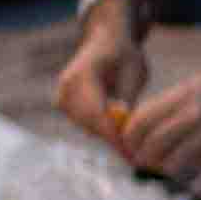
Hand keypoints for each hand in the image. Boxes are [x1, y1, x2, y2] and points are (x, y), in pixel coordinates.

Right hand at [53, 6, 151, 143]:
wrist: (105, 41)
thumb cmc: (124, 54)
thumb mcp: (134, 71)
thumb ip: (127, 97)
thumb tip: (123, 124)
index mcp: (82, 75)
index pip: (95, 113)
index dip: (113, 135)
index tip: (131, 153)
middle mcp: (66, 88)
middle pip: (89, 124)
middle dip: (114, 140)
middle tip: (138, 157)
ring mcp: (63, 97)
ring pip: (88, 128)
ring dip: (110, 136)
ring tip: (135, 144)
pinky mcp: (65, 106)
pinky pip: (86, 125)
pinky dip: (103, 131)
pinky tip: (122, 132)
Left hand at [121, 63, 200, 192]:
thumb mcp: (193, 86)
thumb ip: (167, 106)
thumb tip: (138, 128)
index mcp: (182, 96)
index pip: (140, 123)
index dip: (128, 141)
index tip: (130, 149)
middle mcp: (194, 114)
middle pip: (153, 147)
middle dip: (143, 162)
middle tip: (143, 166)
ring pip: (173, 164)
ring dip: (163, 175)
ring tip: (163, 176)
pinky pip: (200, 174)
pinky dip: (188, 183)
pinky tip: (186, 181)